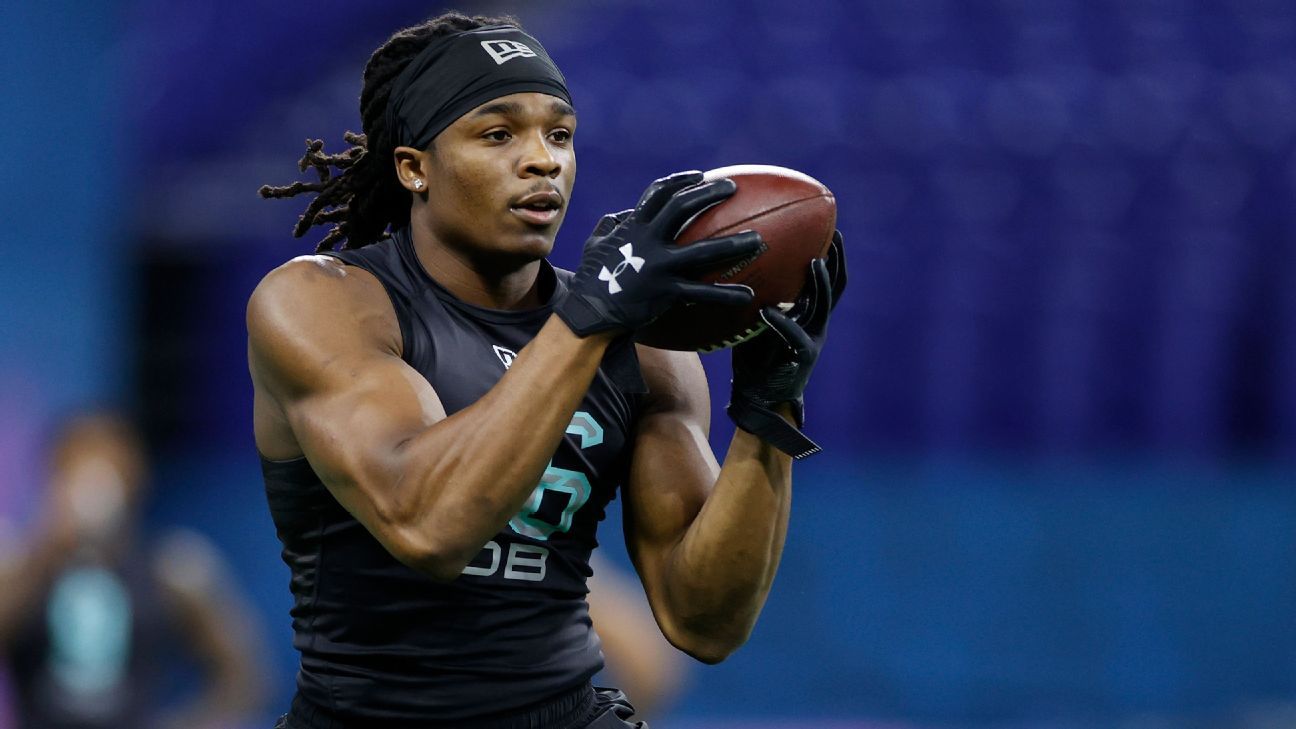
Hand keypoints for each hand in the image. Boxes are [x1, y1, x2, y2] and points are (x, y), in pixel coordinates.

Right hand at [555, 171, 762, 336]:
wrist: (588, 311)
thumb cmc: (592, 278)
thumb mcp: (595, 244)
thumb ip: (611, 226)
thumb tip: (624, 215)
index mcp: (633, 227)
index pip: (658, 193)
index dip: (681, 181)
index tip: (700, 175)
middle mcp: (648, 241)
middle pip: (683, 208)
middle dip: (709, 194)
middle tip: (733, 188)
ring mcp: (658, 266)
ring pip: (702, 250)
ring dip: (734, 244)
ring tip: (758, 240)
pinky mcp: (666, 292)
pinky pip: (702, 292)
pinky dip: (726, 294)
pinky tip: (749, 296)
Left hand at [728, 230, 846, 458]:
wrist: (758, 399)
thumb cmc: (752, 356)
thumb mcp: (753, 319)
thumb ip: (753, 293)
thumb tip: (726, 259)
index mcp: (808, 312)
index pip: (826, 277)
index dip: (832, 252)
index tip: (828, 224)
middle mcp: (816, 323)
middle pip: (835, 286)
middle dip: (836, 260)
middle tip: (832, 234)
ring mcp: (812, 340)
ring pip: (822, 307)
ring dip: (818, 284)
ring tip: (812, 263)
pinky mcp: (802, 359)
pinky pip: (795, 337)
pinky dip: (783, 322)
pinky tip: (769, 310)